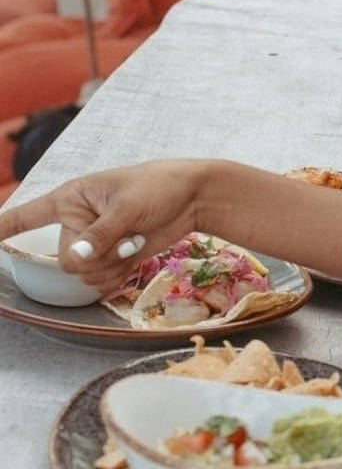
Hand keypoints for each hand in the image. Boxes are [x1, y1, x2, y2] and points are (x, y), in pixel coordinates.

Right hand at [0, 160, 206, 291]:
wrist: (195, 197)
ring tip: (134, 239)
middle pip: (66, 259)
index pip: (27, 214)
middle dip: (97, 255)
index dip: (2, 230)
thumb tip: (76, 261)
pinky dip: (118, 276)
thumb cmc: (160, 186)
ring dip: (111, 266)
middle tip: (126, 233)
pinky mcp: (112, 257)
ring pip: (83, 276)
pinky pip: (99, 282)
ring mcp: (94, 242)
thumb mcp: (128, 207)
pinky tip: (136, 255)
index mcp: (72, 198)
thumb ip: (100, 235)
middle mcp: (77, 221)